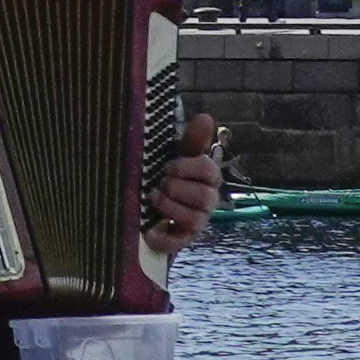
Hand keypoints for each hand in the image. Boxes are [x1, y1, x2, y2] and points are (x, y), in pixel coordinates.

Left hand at [141, 119, 225, 262]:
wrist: (155, 205)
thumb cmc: (171, 175)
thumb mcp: (178, 155)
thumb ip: (193, 140)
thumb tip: (206, 117)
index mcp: (209, 178)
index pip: (209, 172)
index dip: (187, 168)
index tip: (168, 165)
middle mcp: (208, 201)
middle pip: (204, 197)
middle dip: (177, 188)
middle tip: (160, 183)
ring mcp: (198, 222)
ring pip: (193, 218)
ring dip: (169, 206)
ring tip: (153, 198)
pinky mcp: (183, 240)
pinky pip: (178, 242)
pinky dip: (162, 236)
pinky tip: (149, 229)